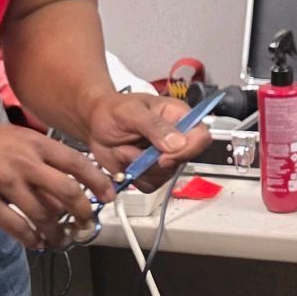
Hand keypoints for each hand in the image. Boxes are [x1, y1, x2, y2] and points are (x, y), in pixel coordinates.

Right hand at [0, 118, 114, 250]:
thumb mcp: (11, 138)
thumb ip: (38, 159)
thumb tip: (66, 188)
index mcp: (32, 142)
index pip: (76, 162)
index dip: (97, 182)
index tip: (109, 196)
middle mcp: (21, 160)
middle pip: (66, 191)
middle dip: (82, 213)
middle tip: (85, 224)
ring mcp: (1, 180)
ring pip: (43, 214)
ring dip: (56, 232)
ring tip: (59, 239)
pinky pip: (15, 226)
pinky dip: (30, 239)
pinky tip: (35, 242)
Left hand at [83, 92, 209, 189]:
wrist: (95, 124)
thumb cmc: (112, 110)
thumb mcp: (130, 111)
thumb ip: (154, 126)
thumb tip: (178, 142)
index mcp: (179, 117)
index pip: (200, 137)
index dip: (187, 149)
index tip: (164, 154)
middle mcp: (177, 139)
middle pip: (182, 160)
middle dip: (153, 160)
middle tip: (131, 148)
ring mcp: (166, 158)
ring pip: (163, 176)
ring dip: (138, 166)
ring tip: (124, 148)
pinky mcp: (153, 174)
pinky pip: (150, 185)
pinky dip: (132, 175)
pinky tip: (125, 160)